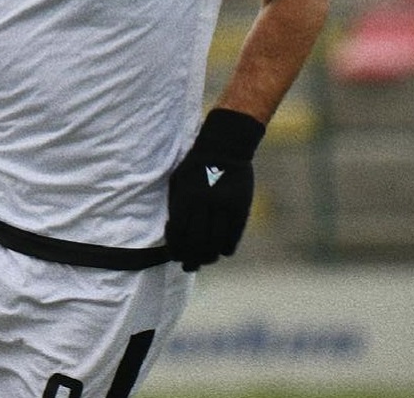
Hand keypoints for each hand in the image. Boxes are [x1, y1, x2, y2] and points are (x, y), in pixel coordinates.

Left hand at [165, 108, 264, 270]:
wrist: (225, 147)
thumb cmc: (195, 165)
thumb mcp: (178, 181)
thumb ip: (176, 207)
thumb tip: (173, 235)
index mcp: (186, 197)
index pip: (178, 233)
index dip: (175, 248)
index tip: (175, 254)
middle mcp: (204, 204)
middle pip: (196, 243)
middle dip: (190, 260)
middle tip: (188, 266)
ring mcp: (224, 207)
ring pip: (215, 245)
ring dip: (208, 258)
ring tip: (205, 261)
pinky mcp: (240, 209)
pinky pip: (232, 238)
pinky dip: (225, 249)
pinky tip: (220, 250)